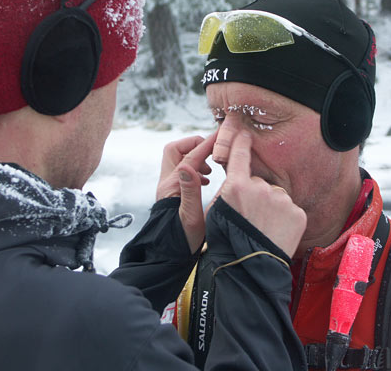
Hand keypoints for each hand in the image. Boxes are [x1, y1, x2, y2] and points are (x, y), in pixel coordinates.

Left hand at [156, 134, 215, 252]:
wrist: (168, 255)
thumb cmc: (183, 240)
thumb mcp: (191, 217)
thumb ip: (191, 191)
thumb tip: (189, 166)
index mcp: (173, 185)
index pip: (192, 156)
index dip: (208, 144)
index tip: (223, 136)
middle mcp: (167, 182)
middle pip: (175, 150)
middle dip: (195, 145)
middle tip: (212, 153)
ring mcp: (169, 187)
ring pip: (179, 160)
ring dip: (196, 158)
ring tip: (212, 170)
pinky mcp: (172, 193)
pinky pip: (183, 171)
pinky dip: (195, 169)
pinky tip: (207, 181)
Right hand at [217, 131, 306, 256]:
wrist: (249, 269)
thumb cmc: (226, 241)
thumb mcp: (215, 212)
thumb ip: (226, 189)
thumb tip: (232, 174)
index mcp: (237, 186)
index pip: (240, 154)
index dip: (242, 142)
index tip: (245, 134)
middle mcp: (261, 188)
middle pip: (259, 183)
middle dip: (256, 195)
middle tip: (251, 217)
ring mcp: (281, 200)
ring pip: (276, 196)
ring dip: (271, 207)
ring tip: (263, 228)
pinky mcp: (297, 213)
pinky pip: (290, 209)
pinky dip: (284, 218)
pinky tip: (275, 231)